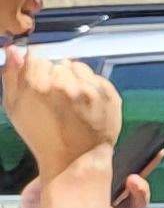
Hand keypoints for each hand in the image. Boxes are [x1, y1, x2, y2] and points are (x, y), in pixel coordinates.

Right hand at [1, 47, 116, 174]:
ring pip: (76, 66)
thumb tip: (13, 50)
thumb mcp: (14, 107)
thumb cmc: (40, 135)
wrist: (75, 158)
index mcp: (38, 85)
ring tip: (70, 101)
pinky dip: (89, 85)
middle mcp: (65, 84)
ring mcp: (89, 89)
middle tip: (55, 99)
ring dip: (73, 78)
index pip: (37, 58)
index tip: (39, 83)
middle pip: (57, 64)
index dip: (36, 70)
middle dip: (54, 76)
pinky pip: (95, 76)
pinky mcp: (108, 93)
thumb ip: (11, 76)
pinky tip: (84, 103)